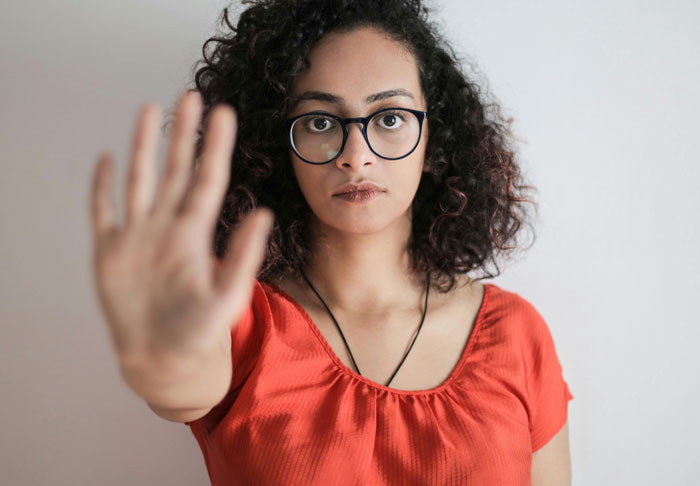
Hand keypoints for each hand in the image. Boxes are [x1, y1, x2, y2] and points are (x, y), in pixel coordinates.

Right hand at [90, 91, 272, 368]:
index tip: (224, 113)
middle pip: (175, 170)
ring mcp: (137, 237)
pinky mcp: (110, 253)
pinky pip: (104, 212)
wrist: (164, 359)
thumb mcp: (228, 294)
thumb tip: (264, 215)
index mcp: (195, 233)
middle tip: (193, 95)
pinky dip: (102, 187)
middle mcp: (167, 227)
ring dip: (144, 146)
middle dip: (183, 134)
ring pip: (140, 180)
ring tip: (150, 110)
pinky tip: (107, 159)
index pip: (207, 179)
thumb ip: (243, 255)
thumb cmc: (200, 331)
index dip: (215, 146)